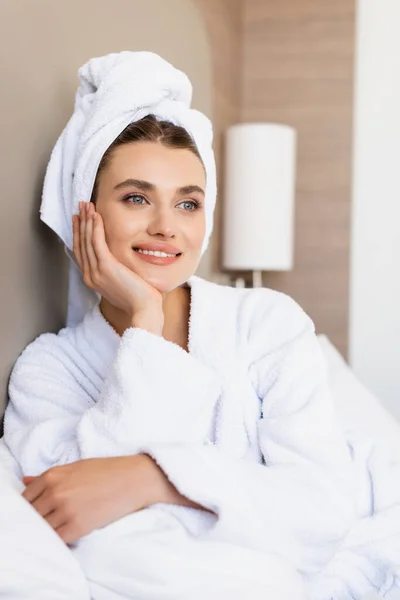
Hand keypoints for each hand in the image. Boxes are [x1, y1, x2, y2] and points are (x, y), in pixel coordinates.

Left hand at [22, 455, 161, 543]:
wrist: (134, 479)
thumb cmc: (108, 470)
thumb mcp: (76, 467)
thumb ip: (49, 477)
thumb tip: (25, 481)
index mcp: (52, 475)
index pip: (26, 498)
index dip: (31, 505)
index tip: (39, 508)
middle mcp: (55, 492)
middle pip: (32, 514)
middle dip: (38, 517)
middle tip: (52, 517)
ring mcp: (65, 510)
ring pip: (43, 528)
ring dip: (48, 529)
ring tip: (62, 524)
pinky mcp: (78, 526)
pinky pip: (57, 539)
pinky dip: (59, 538)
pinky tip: (69, 532)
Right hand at [73, 201, 163, 328]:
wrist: (143, 310)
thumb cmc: (138, 299)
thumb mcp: (122, 283)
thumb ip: (115, 272)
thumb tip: (118, 262)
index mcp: (92, 279)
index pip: (81, 252)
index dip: (79, 233)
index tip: (79, 219)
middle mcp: (90, 275)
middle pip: (80, 244)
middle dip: (80, 223)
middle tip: (81, 206)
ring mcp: (96, 272)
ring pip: (87, 241)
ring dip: (86, 221)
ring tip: (87, 205)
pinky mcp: (106, 267)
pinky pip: (97, 243)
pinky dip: (95, 228)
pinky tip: (96, 215)